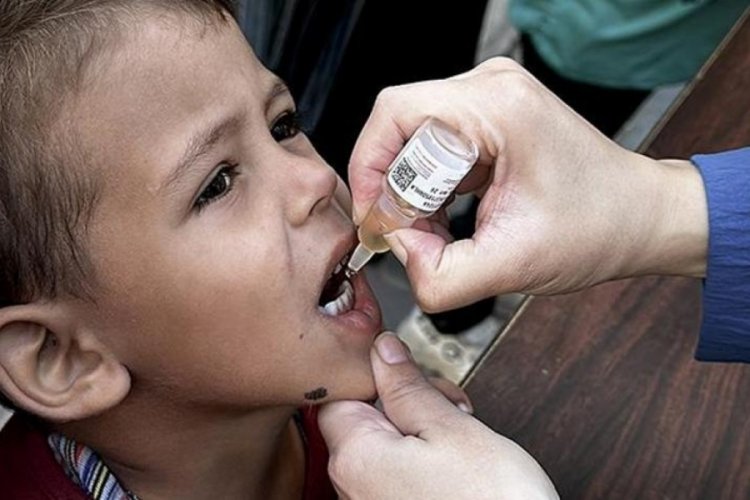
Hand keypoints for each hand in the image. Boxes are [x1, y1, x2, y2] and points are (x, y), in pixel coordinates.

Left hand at [319, 332, 558, 499]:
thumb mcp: (451, 428)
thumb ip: (407, 386)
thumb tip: (383, 351)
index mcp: (356, 458)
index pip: (338, 396)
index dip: (374, 375)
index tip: (407, 369)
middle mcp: (354, 487)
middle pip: (365, 418)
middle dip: (408, 400)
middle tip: (449, 402)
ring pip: (386, 444)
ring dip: (422, 427)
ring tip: (461, 430)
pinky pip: (398, 472)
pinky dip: (424, 457)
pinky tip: (456, 457)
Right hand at [349, 57, 707, 310]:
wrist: (639, 218)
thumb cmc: (597, 228)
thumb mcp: (511, 266)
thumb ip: (438, 276)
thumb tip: (398, 252)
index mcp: (498, 107)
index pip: (395, 115)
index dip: (370, 169)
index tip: (376, 217)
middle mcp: (491, 89)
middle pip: (400, 126)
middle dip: (393, 187)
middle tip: (409, 234)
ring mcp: (491, 99)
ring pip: (414, 138)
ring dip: (412, 190)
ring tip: (434, 232)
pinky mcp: (491, 119)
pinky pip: (435, 146)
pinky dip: (431, 187)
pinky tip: (446, 219)